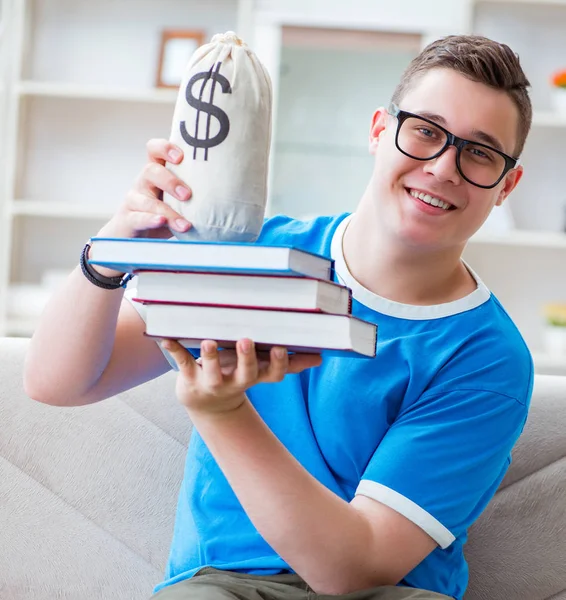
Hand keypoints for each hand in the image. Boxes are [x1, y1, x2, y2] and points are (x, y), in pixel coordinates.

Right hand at [98, 138, 192, 240]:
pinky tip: (162, 222)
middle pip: (151, 171)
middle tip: (188, 195)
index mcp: (156, 172)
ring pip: (147, 200)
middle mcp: (142, 182)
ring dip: (168, 211)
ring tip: (185, 224)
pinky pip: (138, 218)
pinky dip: (151, 220)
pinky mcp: (129, 219)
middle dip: (171, 181)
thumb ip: (197, 193)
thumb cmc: (164, 213)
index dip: (166, 148)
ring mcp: (134, 200)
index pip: (154, 149)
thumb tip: (237, 193)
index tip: (182, 156)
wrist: (135, 236)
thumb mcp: (179, 201)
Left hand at [162, 338, 322, 416]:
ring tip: (208, 341)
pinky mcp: (190, 378)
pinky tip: (165, 338)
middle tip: (246, 340)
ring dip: (209, 357)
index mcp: (254, 377)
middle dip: (246, 358)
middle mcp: (234, 383)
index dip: (277, 363)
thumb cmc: (238, 376)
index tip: (281, 348)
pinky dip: (174, 351)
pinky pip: (182, 363)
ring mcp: (211, 382)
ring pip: (211, 372)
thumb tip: (321, 357)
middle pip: (244, 374)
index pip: (271, 374)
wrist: (205, 402)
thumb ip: (288, 363)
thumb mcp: (261, 370)